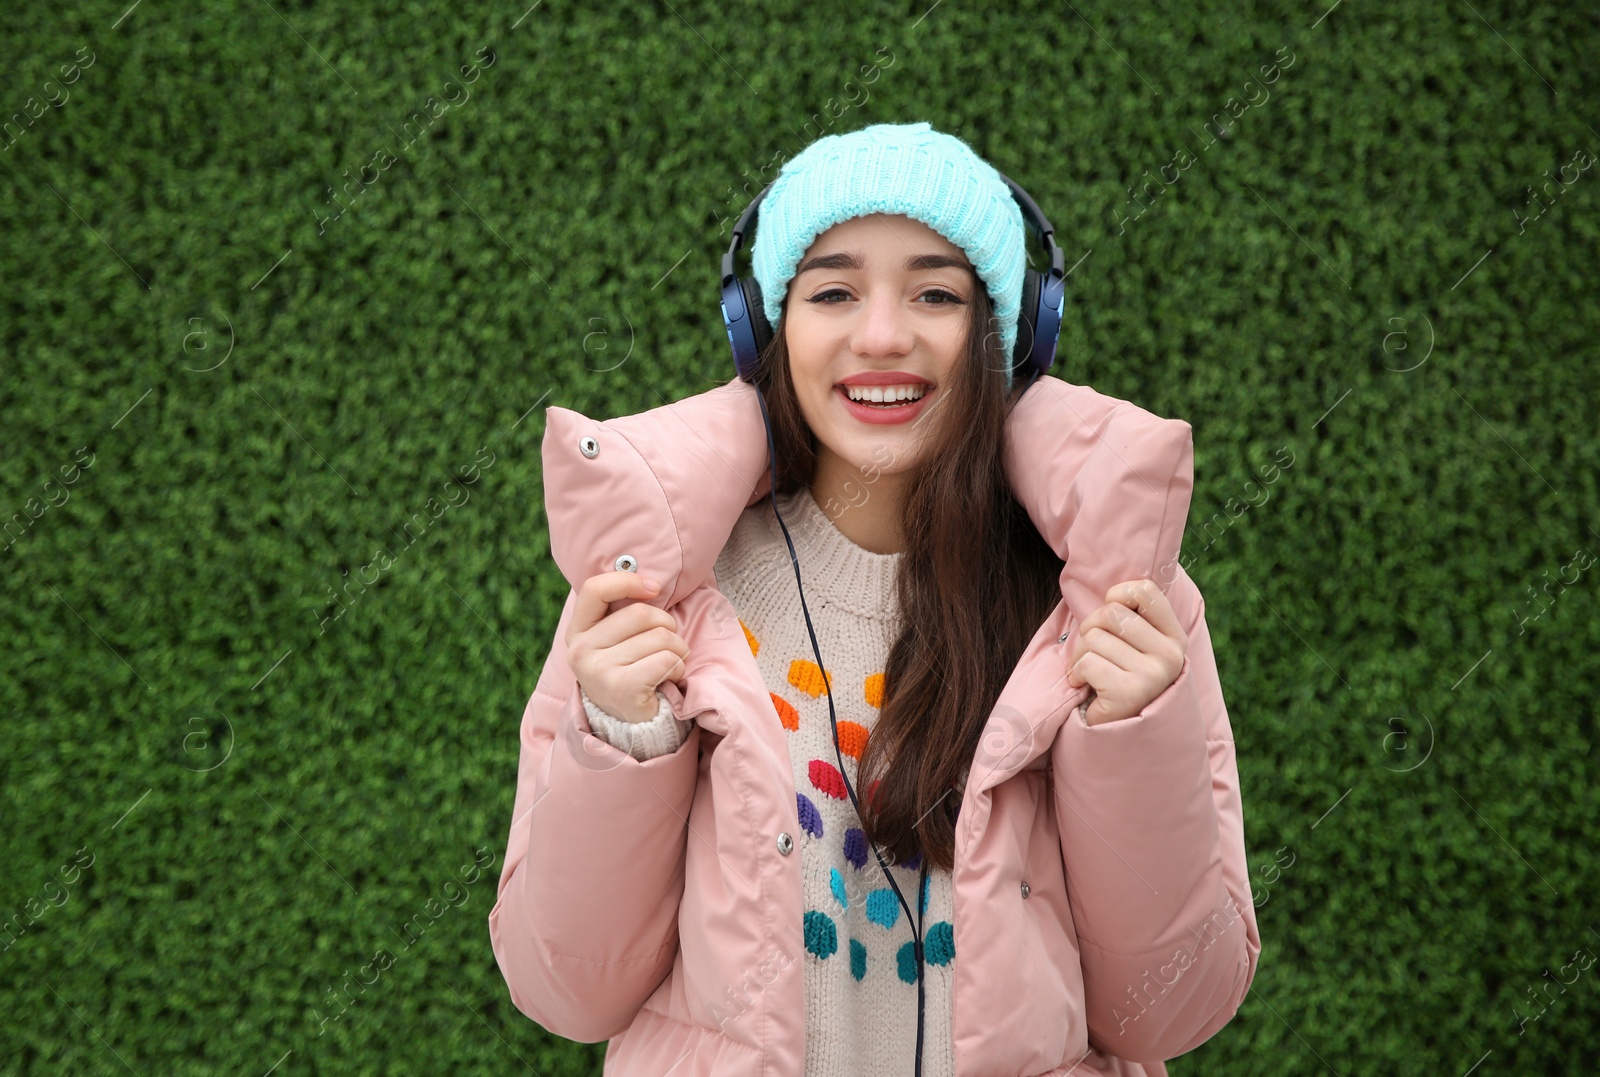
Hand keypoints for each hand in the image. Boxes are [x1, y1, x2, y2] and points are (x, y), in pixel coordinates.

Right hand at [565, 571, 690, 722]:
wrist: (633, 726)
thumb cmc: (631, 672)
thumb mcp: (616, 641)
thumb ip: (621, 612)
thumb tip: (650, 583)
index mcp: (577, 632)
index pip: (595, 589)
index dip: (628, 581)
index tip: (654, 588)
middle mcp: (580, 651)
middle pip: (640, 613)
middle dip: (668, 626)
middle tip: (667, 646)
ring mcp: (598, 670)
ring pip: (660, 637)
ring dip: (678, 651)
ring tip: (667, 666)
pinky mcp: (621, 687)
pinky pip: (667, 660)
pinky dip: (677, 668)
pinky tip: (666, 681)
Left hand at [1064, 578, 1187, 725]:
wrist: (1118, 734)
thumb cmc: (1118, 679)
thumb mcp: (1134, 646)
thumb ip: (1131, 618)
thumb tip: (1112, 589)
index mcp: (1174, 637)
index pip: (1144, 590)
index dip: (1117, 596)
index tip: (1111, 621)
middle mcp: (1171, 655)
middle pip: (1111, 613)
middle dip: (1089, 630)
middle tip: (1093, 654)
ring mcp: (1154, 675)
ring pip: (1095, 638)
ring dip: (1079, 656)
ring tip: (1090, 674)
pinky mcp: (1130, 693)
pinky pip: (1087, 662)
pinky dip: (1076, 674)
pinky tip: (1085, 687)